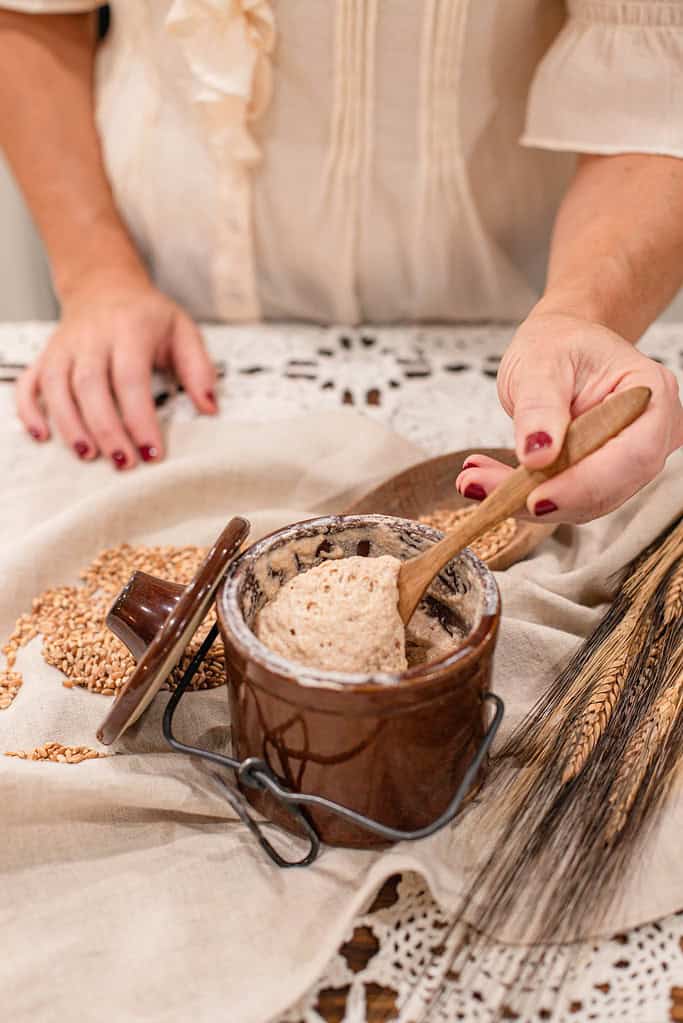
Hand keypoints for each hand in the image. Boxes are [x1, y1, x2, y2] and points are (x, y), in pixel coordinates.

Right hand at [16, 268, 216, 467]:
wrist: (105, 285)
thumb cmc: (147, 316)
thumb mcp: (183, 330)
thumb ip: (199, 369)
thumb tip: (210, 407)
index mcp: (129, 329)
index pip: (131, 378)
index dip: (139, 418)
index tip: (152, 452)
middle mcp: (91, 337)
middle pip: (90, 385)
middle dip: (106, 429)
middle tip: (124, 462)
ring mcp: (64, 347)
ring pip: (57, 387)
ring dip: (70, 425)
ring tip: (89, 456)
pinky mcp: (45, 356)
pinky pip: (28, 384)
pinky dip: (30, 411)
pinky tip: (42, 437)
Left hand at [456, 312, 682, 523]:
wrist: (558, 346)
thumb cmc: (560, 342)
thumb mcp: (542, 361)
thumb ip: (540, 406)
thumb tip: (537, 453)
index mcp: (651, 394)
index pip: (631, 455)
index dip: (584, 484)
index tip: (536, 499)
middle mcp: (650, 433)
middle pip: (608, 487)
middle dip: (544, 496)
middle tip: (482, 487)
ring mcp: (629, 459)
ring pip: (582, 501)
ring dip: (524, 498)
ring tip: (475, 480)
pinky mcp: (601, 476)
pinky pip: (565, 497)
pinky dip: (523, 493)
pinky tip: (488, 479)